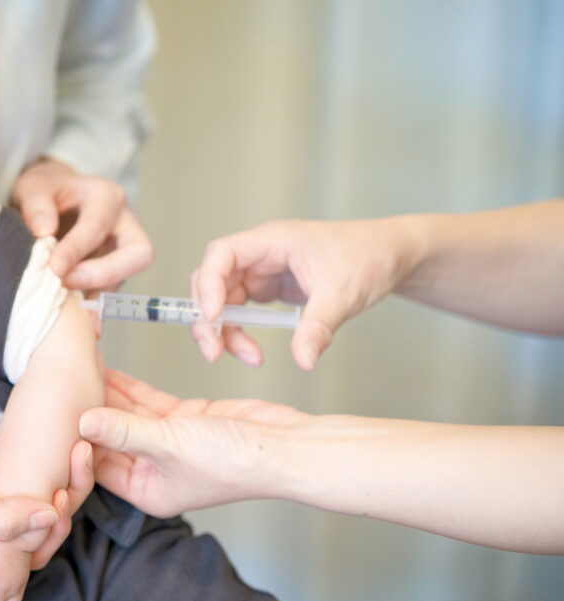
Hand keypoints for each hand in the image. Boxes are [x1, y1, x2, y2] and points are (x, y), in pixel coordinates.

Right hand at [0, 401, 93, 561]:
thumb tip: (50, 518)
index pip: (26, 552)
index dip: (52, 533)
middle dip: (67, 500)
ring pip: (38, 488)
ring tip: (76, 448)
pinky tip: (66, 433)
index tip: (60, 501)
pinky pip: (26, 455)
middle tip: (76, 463)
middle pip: (40, 521)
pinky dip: (47, 450)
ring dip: (64, 473)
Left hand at [11, 157, 153, 293]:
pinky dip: (94, 304)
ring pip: (127, 276)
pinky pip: (110, 291)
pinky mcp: (114, 269)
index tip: (53, 268)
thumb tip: (44, 230)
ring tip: (67, 303)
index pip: (98, 225)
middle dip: (105, 273)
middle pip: (139, 253)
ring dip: (97, 292)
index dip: (76, 249)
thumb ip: (35, 204)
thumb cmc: (45, 192)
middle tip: (68, 282)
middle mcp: (124, 221)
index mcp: (105, 196)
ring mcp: (122, 248)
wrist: (51, 199)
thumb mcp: (32, 187)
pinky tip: (77, 316)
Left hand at [79, 369, 308, 517]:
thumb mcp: (171, 444)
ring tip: (78, 368)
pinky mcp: (184, 422)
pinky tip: (108, 367)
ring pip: (126, 416)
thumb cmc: (235, 462)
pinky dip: (129, 386)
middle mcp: (152, 470)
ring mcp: (168, 445)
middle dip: (86, 411)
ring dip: (106, 393)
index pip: (96, 465)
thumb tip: (83, 419)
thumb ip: (125, 430)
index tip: (53, 411)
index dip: (73, 439)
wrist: (285, 448)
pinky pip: (147, 403)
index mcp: (145, 490)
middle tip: (60, 383)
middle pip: (108, 438)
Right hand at [190, 217, 417, 369]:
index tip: (213, 317)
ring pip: (223, 300)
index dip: (209, 284)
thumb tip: (303, 360)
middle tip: (215, 352)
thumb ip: (319, 327)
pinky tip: (252, 350)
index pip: (223, 253)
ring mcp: (263, 271)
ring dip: (225, 331)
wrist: (391, 256)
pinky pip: (241, 310)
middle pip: (213, 281)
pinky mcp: (269, 288)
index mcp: (273, 240)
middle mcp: (261, 253)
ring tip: (250, 357)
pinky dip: (239, 332)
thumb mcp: (344, 293)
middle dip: (208, 318)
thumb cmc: (369, 257)